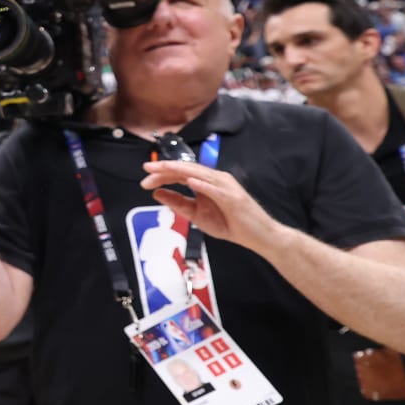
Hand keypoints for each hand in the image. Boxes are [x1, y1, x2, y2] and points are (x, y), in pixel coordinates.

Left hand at [140, 160, 280, 251]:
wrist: (259, 236)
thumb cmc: (230, 224)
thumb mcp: (197, 215)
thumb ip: (178, 203)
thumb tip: (157, 193)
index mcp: (207, 182)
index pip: (181, 174)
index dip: (162, 174)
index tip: (144, 180)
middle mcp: (216, 180)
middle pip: (187, 170)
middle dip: (166, 168)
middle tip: (146, 169)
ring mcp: (226, 187)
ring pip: (200, 174)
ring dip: (179, 171)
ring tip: (162, 168)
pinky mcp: (234, 198)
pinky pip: (216, 189)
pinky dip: (203, 185)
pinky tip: (190, 182)